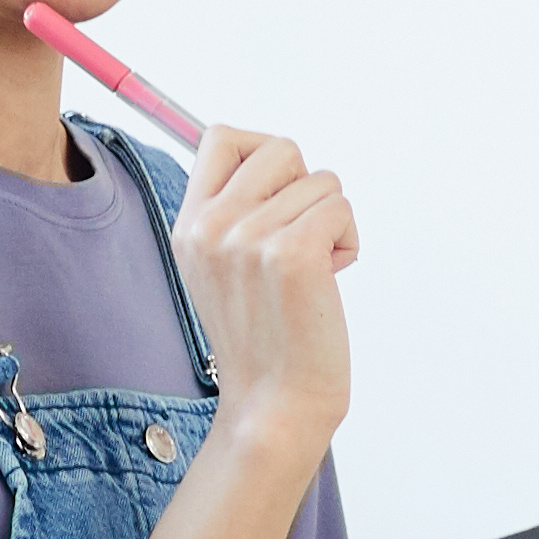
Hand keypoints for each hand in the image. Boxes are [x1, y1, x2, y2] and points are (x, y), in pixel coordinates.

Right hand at [168, 125, 356, 441]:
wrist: (275, 402)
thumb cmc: (264, 338)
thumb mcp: (221, 267)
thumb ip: (234, 212)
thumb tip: (277, 160)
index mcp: (189, 226)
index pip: (220, 137)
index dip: (261, 154)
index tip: (278, 195)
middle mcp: (212, 227)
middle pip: (279, 148)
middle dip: (305, 185)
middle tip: (301, 235)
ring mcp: (250, 238)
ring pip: (322, 182)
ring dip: (330, 221)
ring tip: (313, 270)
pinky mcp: (293, 253)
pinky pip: (341, 208)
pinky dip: (348, 239)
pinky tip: (331, 276)